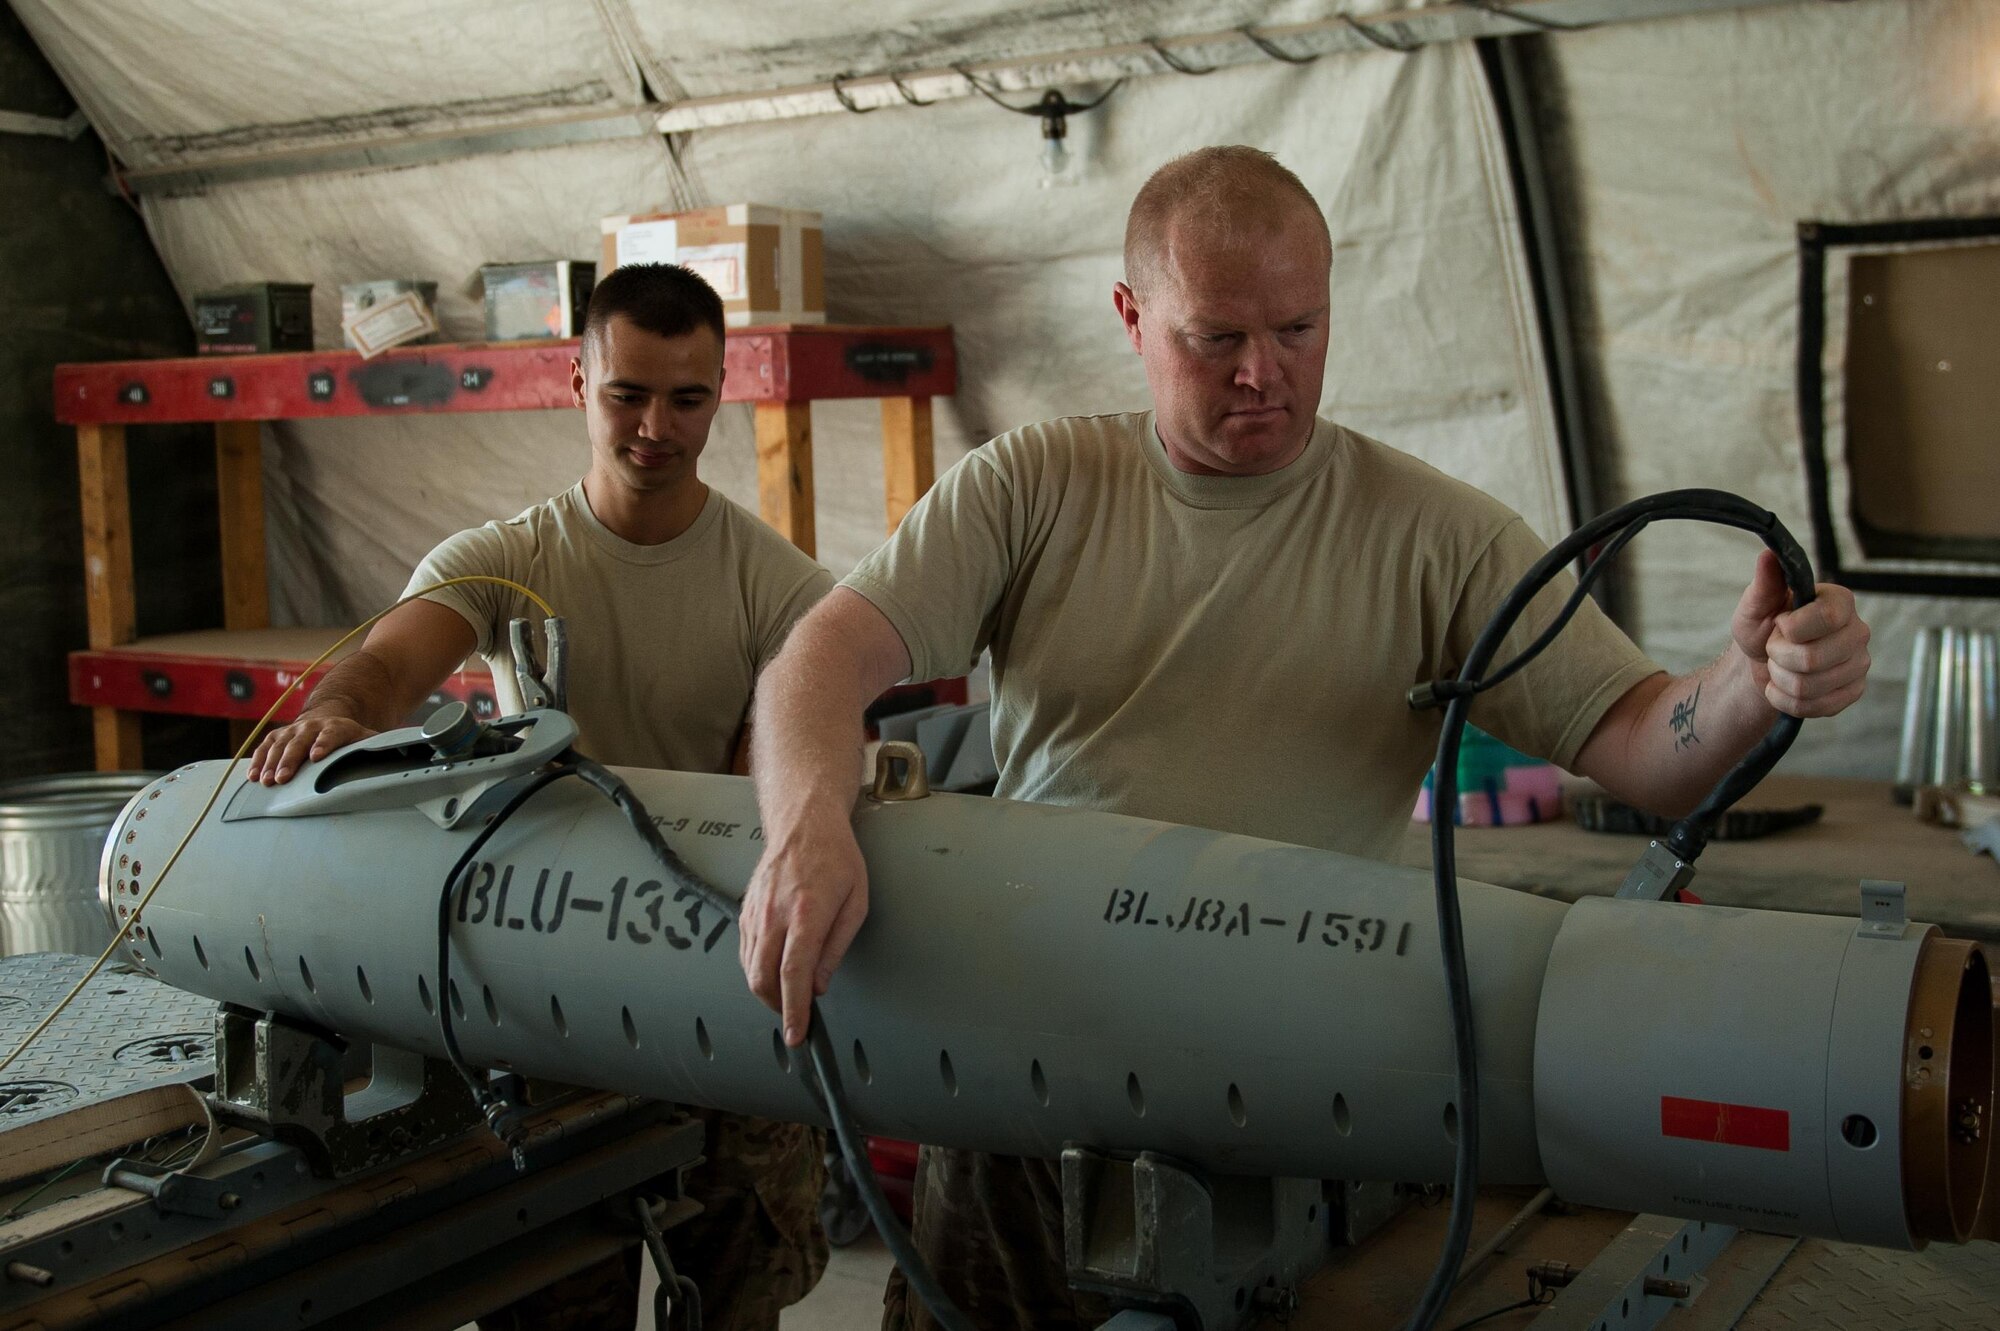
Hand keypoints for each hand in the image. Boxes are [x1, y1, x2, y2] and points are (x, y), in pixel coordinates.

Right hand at [245, 715, 376, 784]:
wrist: (328, 718)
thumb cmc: (349, 738)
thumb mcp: (365, 739)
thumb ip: (378, 747)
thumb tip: (401, 754)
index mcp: (337, 727)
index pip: (331, 735)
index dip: (324, 744)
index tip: (317, 757)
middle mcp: (312, 726)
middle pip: (300, 741)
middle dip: (290, 760)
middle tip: (283, 778)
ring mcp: (293, 730)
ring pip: (280, 745)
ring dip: (270, 763)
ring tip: (266, 781)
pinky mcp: (279, 736)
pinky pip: (265, 747)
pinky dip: (258, 760)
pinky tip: (253, 775)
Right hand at [738, 820, 869, 1045]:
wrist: (804, 824)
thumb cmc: (836, 858)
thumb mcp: (856, 903)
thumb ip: (836, 948)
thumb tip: (819, 985)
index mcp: (807, 914)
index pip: (794, 975)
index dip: (794, 1011)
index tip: (796, 1034)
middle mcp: (775, 915)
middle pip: (763, 979)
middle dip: (777, 1008)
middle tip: (796, 1018)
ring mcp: (756, 913)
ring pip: (750, 970)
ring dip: (767, 992)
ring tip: (788, 997)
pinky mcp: (746, 911)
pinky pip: (746, 953)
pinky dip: (758, 971)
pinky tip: (775, 972)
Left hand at [1731, 550, 1870, 717]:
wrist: (1764, 663)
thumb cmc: (1763, 628)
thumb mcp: (1756, 605)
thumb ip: (1765, 583)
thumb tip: (1769, 553)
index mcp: (1840, 602)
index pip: (1827, 618)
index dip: (1791, 628)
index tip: (1779, 623)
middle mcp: (1858, 631)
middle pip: (1813, 659)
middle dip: (1777, 657)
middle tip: (1775, 647)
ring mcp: (1859, 664)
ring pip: (1809, 686)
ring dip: (1779, 679)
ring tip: (1779, 665)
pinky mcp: (1853, 692)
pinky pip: (1814, 707)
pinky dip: (1786, 700)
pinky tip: (1784, 686)